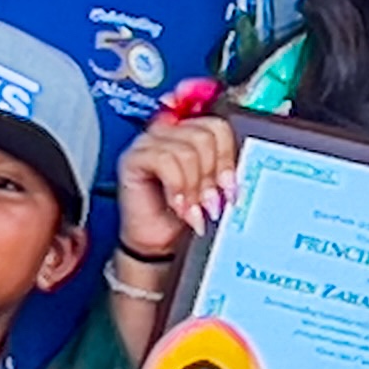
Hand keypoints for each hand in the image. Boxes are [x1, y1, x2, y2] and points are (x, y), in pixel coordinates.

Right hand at [114, 107, 239, 257]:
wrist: (157, 241)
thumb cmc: (184, 214)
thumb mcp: (211, 189)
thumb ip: (222, 172)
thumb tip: (236, 175)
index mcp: (190, 132)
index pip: (218, 127)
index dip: (227, 159)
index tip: (230, 189)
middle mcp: (169, 131)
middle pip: (204, 136)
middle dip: (210, 177)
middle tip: (210, 204)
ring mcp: (148, 142)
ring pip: (186, 151)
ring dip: (194, 187)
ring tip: (193, 210)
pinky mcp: (133, 158)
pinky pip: (164, 161)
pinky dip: (176, 187)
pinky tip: (178, 206)